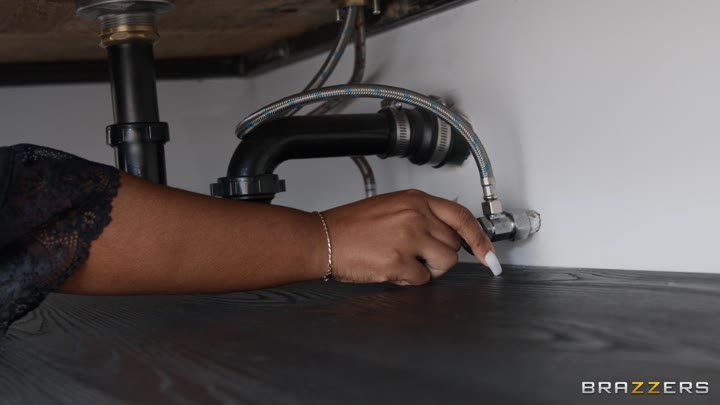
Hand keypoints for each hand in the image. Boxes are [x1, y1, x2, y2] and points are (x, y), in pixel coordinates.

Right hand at [322, 189, 500, 285]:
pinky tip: (390, 269)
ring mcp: (409, 238)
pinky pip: (423, 280)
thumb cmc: (350, 227)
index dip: (480, 239)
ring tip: (402, 262)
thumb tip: (448, 237)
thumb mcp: (390, 208)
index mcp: (415, 200)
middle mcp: (416, 215)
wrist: (323, 239)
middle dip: (440, 256)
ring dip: (429, 270)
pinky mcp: (399, 262)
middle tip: (416, 256)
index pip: (461, 218)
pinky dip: (410, 280)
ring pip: (445, 264)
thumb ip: (421, 217)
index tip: (490, 256)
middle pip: (454, 245)